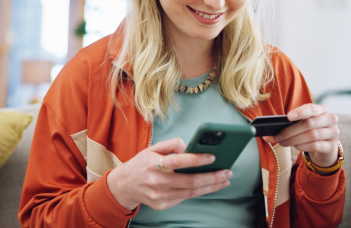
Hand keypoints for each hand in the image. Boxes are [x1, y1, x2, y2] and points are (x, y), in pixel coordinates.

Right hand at [107, 137, 232, 210]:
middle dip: (212, 177)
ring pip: (191, 192)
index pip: (178, 161)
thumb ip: (171, 144)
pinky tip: (211, 186)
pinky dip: (200, 192)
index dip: (197, 159)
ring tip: (224, 180)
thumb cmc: (141, 164)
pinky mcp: (162, 205)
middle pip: (190, 181)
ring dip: (211, 186)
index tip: (213, 157)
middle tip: (227, 172)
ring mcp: (160, 195)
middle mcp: (157, 181)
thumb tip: (189, 145)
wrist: (123, 186)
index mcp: (154, 164)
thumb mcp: (152, 148)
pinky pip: (185, 198)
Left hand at [263, 104, 339, 167]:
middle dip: (289, 131)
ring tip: (282, 142)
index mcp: (322, 110)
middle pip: (308, 124)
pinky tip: (295, 147)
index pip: (311, 108)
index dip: (300, 112)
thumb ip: (294, 122)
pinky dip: (302, 146)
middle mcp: (330, 119)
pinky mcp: (331, 146)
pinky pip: (314, 146)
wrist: (325, 147)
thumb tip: (273, 128)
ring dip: (293, 140)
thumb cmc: (310, 131)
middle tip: (277, 136)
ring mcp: (333, 133)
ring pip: (311, 135)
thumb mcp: (305, 123)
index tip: (288, 117)